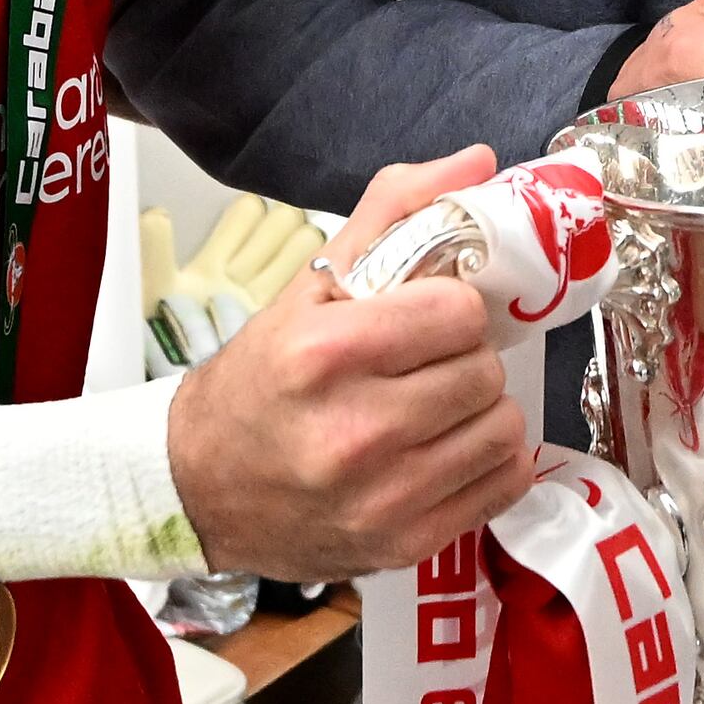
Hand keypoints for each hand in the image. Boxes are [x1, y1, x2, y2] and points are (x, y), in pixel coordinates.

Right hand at [166, 148, 537, 578]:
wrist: (200, 488)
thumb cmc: (260, 382)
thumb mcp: (309, 286)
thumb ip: (395, 213)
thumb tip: (479, 161)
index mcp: (324, 353)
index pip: (458, 311)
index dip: (450, 308)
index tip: (426, 318)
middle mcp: (354, 430)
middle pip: (482, 371)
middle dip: (462, 359)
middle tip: (427, 366)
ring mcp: (382, 497)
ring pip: (502, 427)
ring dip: (479, 410)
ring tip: (435, 408)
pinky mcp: (404, 543)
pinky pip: (503, 484)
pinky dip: (487, 461)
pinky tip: (445, 450)